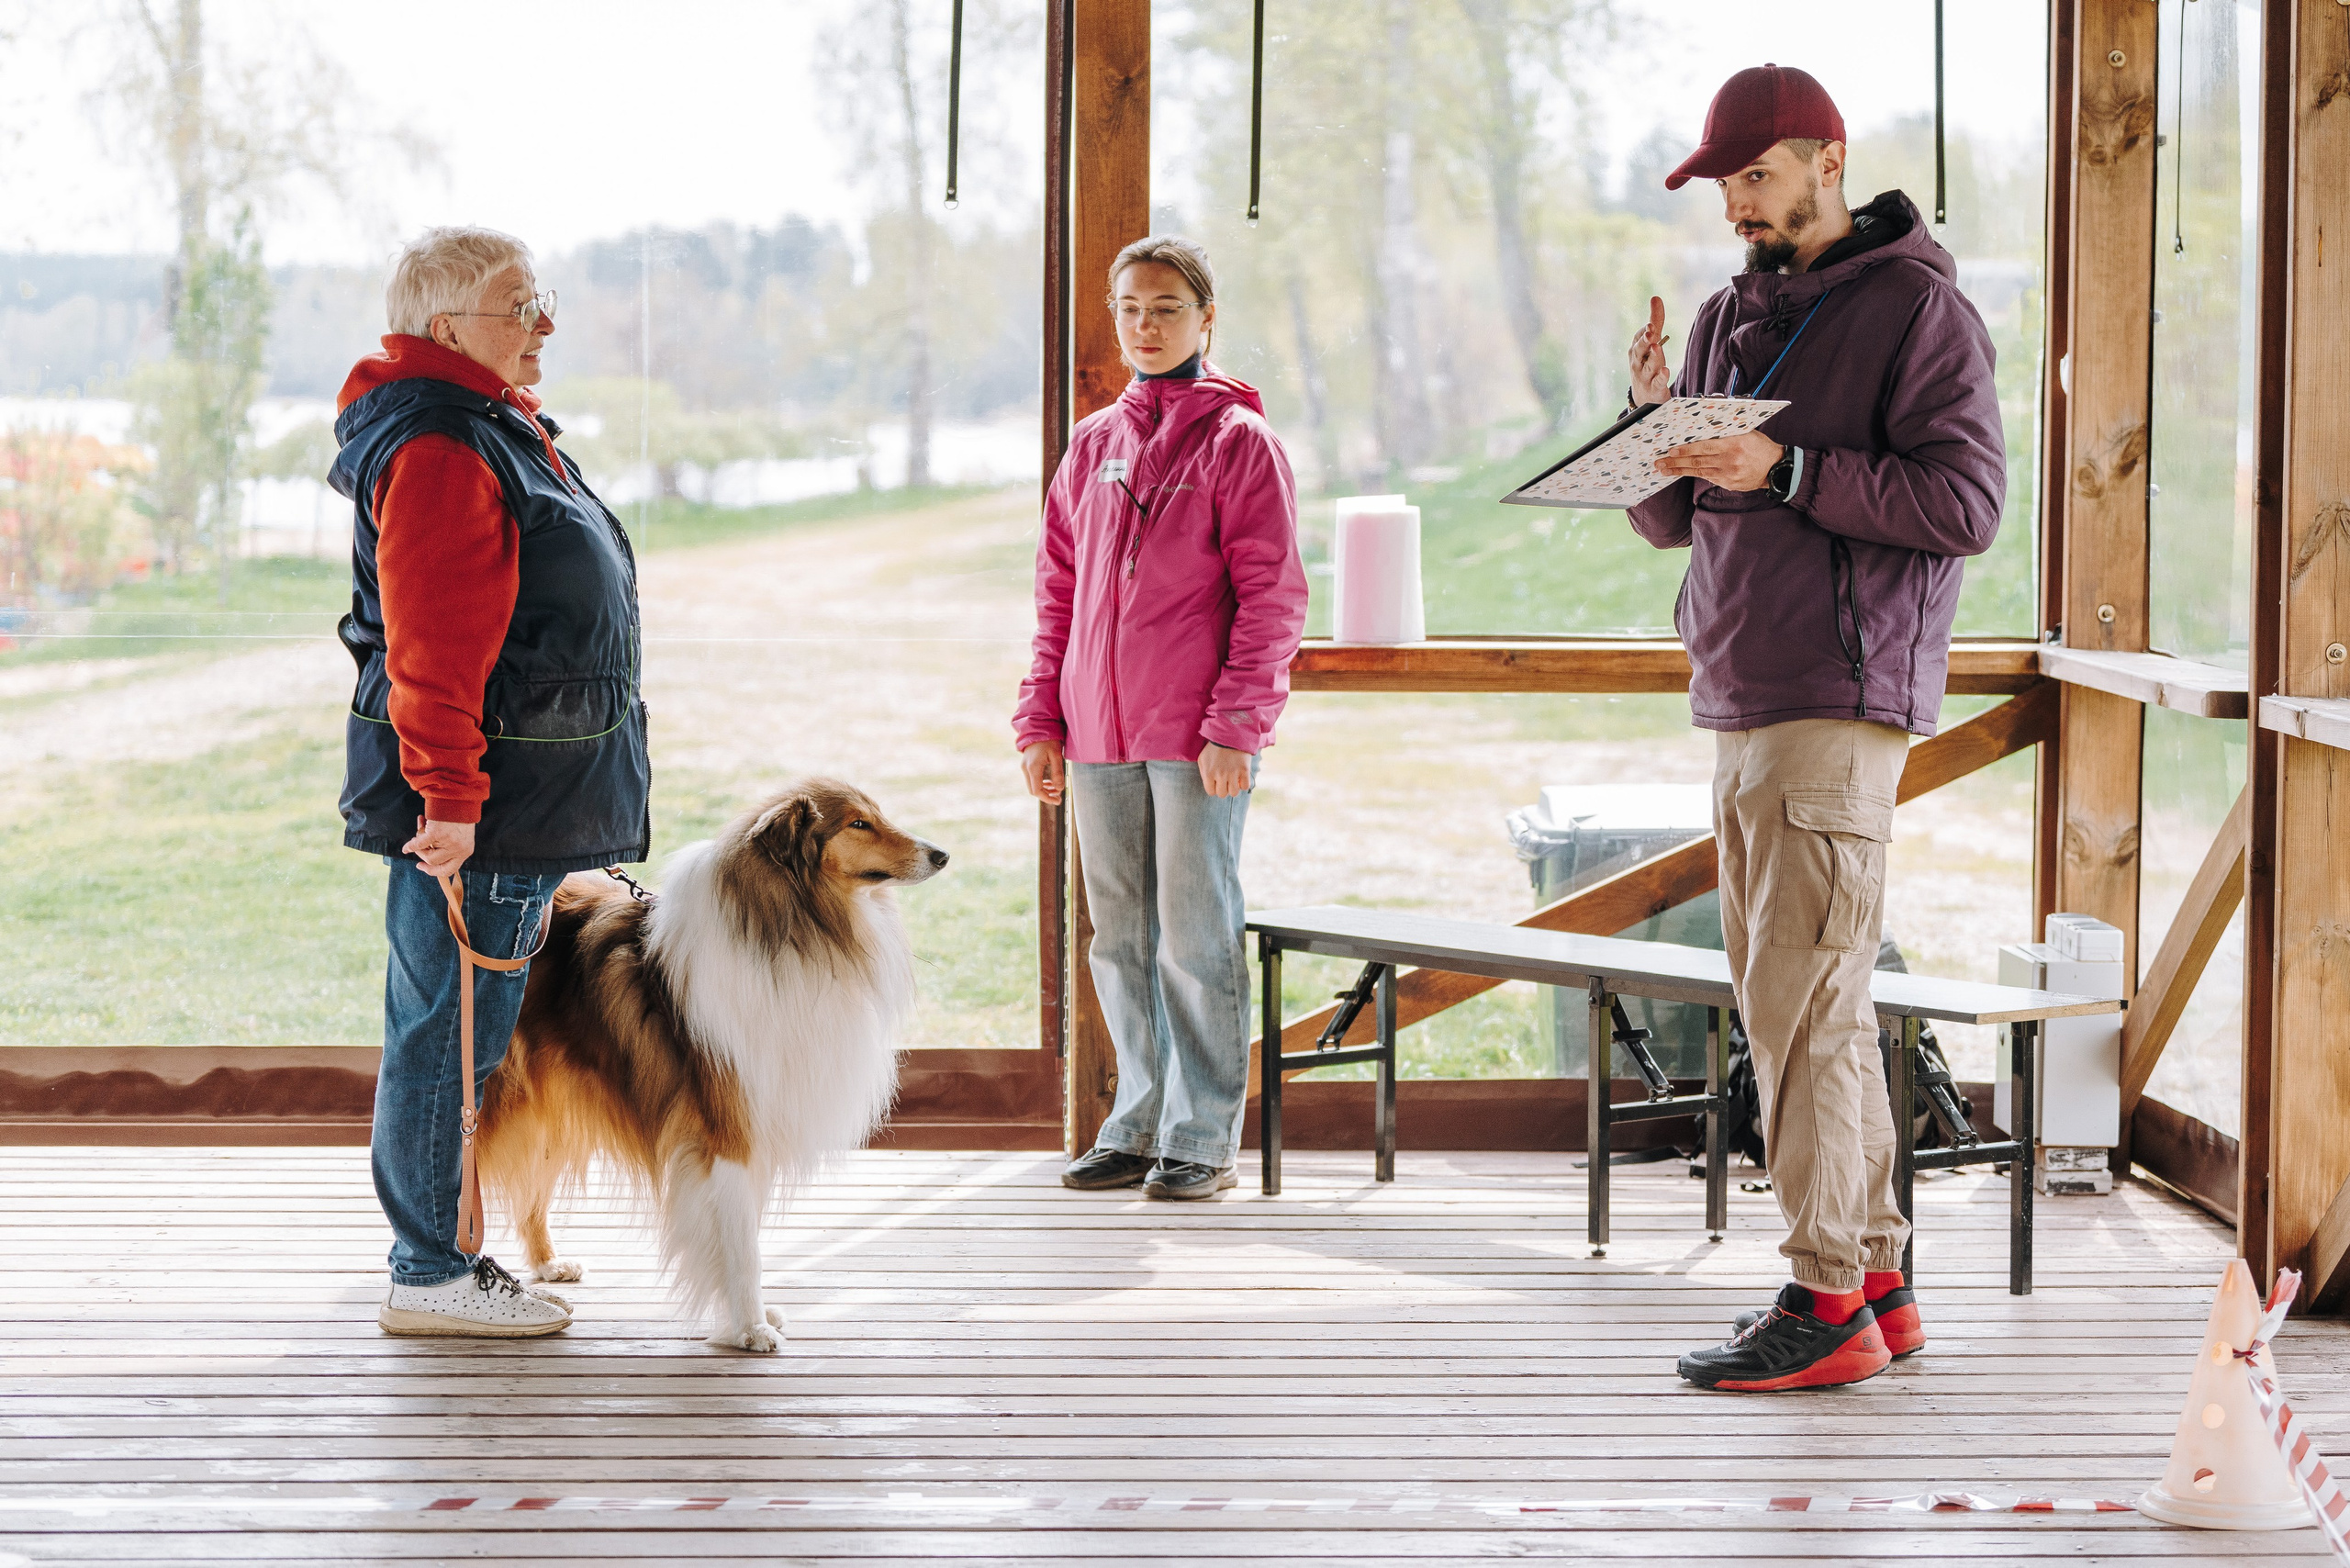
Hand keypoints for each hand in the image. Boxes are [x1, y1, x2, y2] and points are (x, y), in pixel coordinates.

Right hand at [404, 816, 475, 878]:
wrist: (459, 797)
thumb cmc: (458, 814)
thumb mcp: (460, 834)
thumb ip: (451, 845)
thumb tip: (429, 855)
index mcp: (466, 850)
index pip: (449, 869)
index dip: (435, 871)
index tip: (423, 866)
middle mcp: (459, 849)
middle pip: (435, 863)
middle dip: (424, 858)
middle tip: (418, 852)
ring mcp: (449, 843)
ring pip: (427, 855)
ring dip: (420, 848)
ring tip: (420, 833)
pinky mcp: (437, 834)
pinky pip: (419, 844)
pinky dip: (411, 846)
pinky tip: (406, 847)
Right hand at [1021, 740, 1065, 804]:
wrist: (1038, 727)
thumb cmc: (1049, 740)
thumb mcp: (1056, 755)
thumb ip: (1058, 773)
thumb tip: (1059, 789)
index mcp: (1033, 767)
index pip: (1037, 790)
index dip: (1048, 798)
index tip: (1058, 801)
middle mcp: (1026, 768)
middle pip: (1033, 790)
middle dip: (1046, 795)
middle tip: (1059, 796)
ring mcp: (1024, 766)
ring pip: (1032, 786)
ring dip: (1044, 790)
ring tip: (1056, 789)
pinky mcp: (1025, 765)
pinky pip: (1031, 779)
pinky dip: (1040, 783)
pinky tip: (1049, 782)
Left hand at [1198, 742, 1252, 798]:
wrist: (1230, 734)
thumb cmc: (1214, 748)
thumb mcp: (1202, 759)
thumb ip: (1204, 774)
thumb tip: (1209, 786)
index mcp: (1208, 773)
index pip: (1211, 792)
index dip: (1214, 787)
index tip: (1216, 781)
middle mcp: (1220, 775)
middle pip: (1222, 794)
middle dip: (1223, 788)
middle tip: (1225, 779)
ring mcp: (1233, 773)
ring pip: (1234, 793)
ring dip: (1233, 787)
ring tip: (1233, 779)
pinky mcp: (1245, 770)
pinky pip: (1245, 787)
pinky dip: (1243, 784)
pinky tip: (1241, 777)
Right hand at [1627, 295, 1671, 405]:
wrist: (1643, 398)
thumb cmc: (1647, 364)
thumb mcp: (1651, 343)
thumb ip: (1656, 321)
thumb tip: (1655, 297)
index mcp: (1636, 349)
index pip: (1639, 336)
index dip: (1646, 330)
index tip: (1652, 323)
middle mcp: (1638, 361)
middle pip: (1640, 349)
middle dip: (1644, 340)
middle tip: (1650, 331)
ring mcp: (1645, 375)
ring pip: (1649, 365)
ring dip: (1653, 356)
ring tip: (1656, 347)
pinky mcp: (1654, 388)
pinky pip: (1657, 382)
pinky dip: (1661, 377)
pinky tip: (1665, 371)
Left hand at [1654, 431, 1783, 492]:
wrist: (1776, 468)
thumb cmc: (1759, 446)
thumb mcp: (1746, 432)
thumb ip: (1726, 430)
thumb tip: (1704, 424)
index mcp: (1735, 444)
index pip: (1705, 446)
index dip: (1687, 449)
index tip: (1671, 449)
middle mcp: (1731, 460)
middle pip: (1698, 461)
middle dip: (1676, 462)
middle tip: (1659, 462)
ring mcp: (1729, 474)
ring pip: (1699, 471)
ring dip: (1680, 470)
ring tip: (1664, 469)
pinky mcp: (1729, 483)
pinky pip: (1708, 477)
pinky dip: (1694, 474)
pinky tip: (1681, 472)